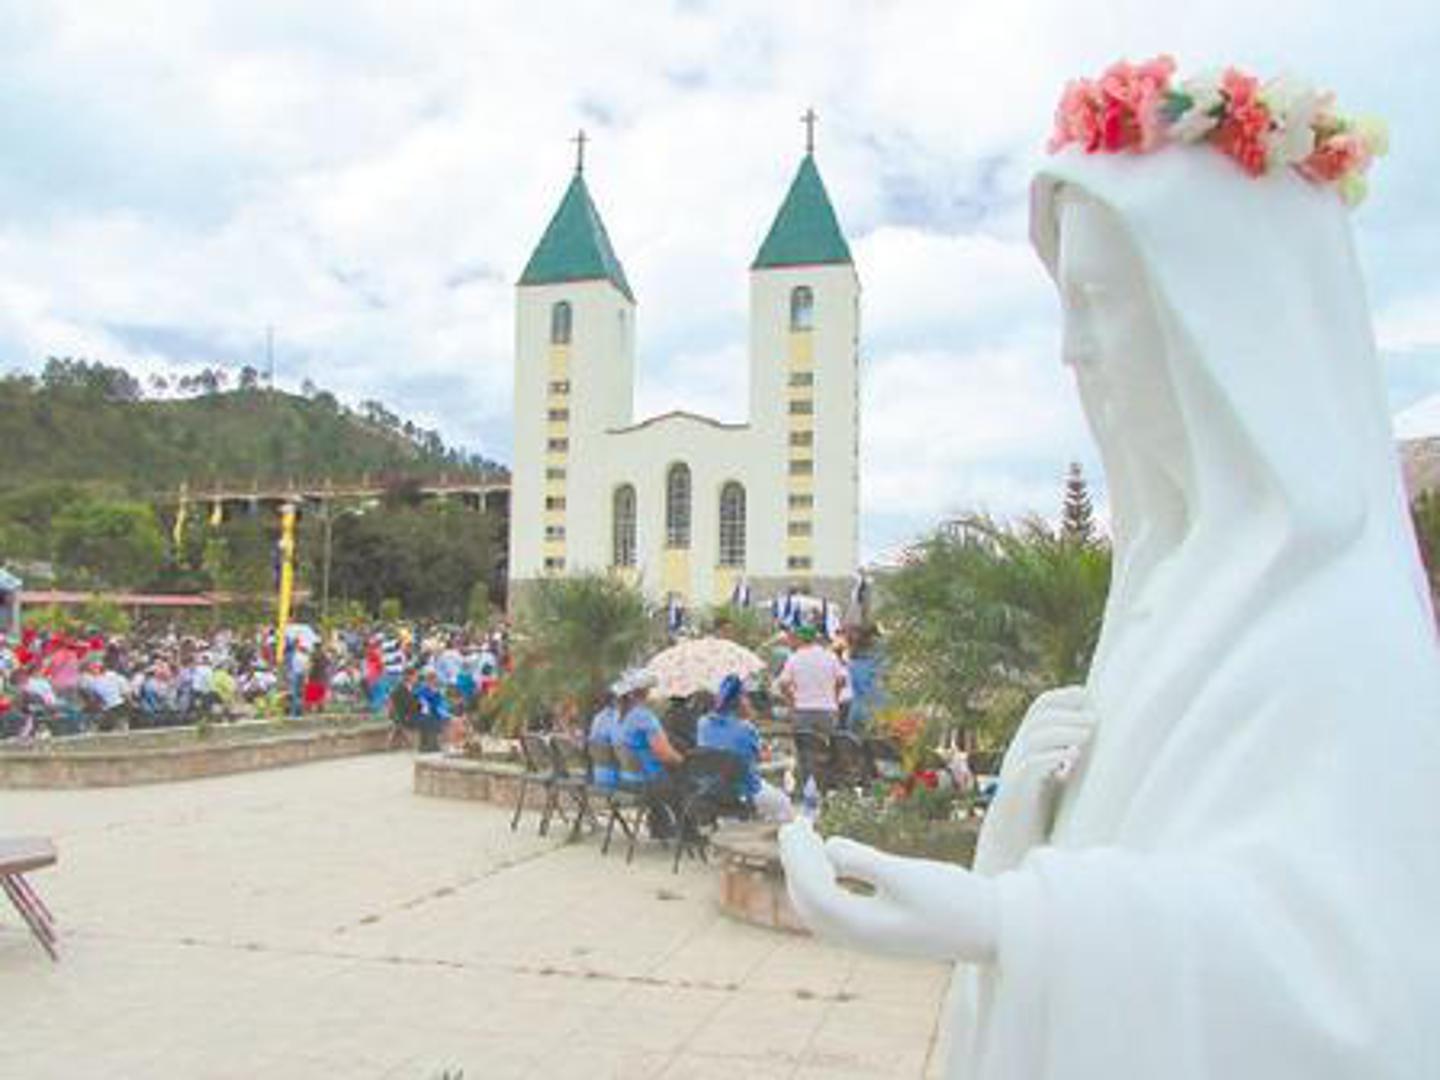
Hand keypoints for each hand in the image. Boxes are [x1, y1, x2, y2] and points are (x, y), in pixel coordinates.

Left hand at [778, 820, 997, 962]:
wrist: (991, 930)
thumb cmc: (954, 900)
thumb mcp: (908, 875)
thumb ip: (866, 862)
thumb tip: (829, 847)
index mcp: (864, 927)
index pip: (815, 892)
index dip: (799, 859)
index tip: (795, 826)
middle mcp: (860, 938)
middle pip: (809, 902)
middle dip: (796, 864)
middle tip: (792, 827)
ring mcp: (868, 938)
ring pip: (819, 910)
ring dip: (807, 874)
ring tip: (805, 839)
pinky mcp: (878, 931)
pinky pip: (835, 911)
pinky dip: (824, 884)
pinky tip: (829, 860)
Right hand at [973, 685, 1093, 875]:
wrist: (1013, 846)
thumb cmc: (1041, 814)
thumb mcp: (1059, 779)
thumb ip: (1072, 759)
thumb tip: (1104, 742)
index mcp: (1029, 744)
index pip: (1041, 707)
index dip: (1063, 697)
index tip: (1089, 696)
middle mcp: (1019, 751)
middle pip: (1038, 716)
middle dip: (1067, 712)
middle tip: (1095, 719)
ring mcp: (1015, 769)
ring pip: (1034, 736)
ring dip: (1063, 731)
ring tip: (1088, 734)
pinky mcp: (1016, 791)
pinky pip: (1030, 765)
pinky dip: (1051, 757)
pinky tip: (1071, 758)